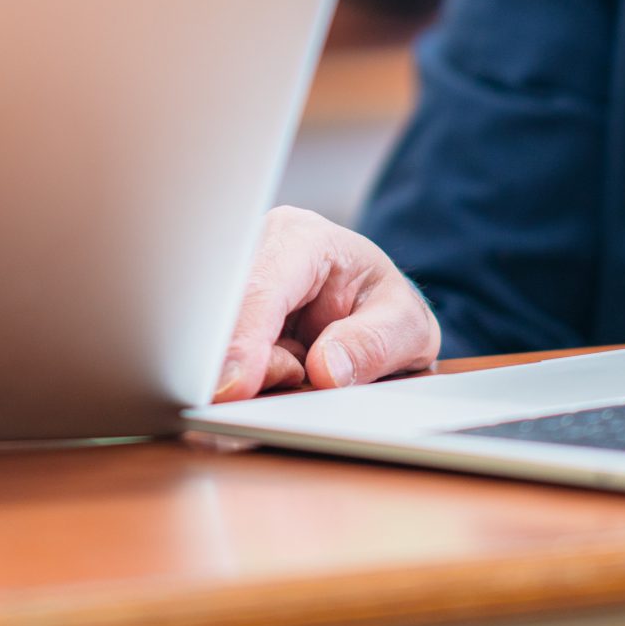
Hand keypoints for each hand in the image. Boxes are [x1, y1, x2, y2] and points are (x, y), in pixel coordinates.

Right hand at [211, 206, 438, 401]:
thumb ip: (374, 344)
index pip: (262, 285)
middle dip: (249, 363)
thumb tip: (325, 370)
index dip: (246, 338)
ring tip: (300, 370)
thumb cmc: (386, 306)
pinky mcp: (226, 315)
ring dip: (253, 372)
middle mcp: (257, 251)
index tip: (235, 386)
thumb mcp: (406, 324)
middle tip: (293, 378)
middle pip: (225, 316)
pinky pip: (219, 355)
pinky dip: (248, 377)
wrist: (372, 309)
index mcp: (302, 239)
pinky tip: (282, 372)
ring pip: (217, 341)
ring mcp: (236, 283)